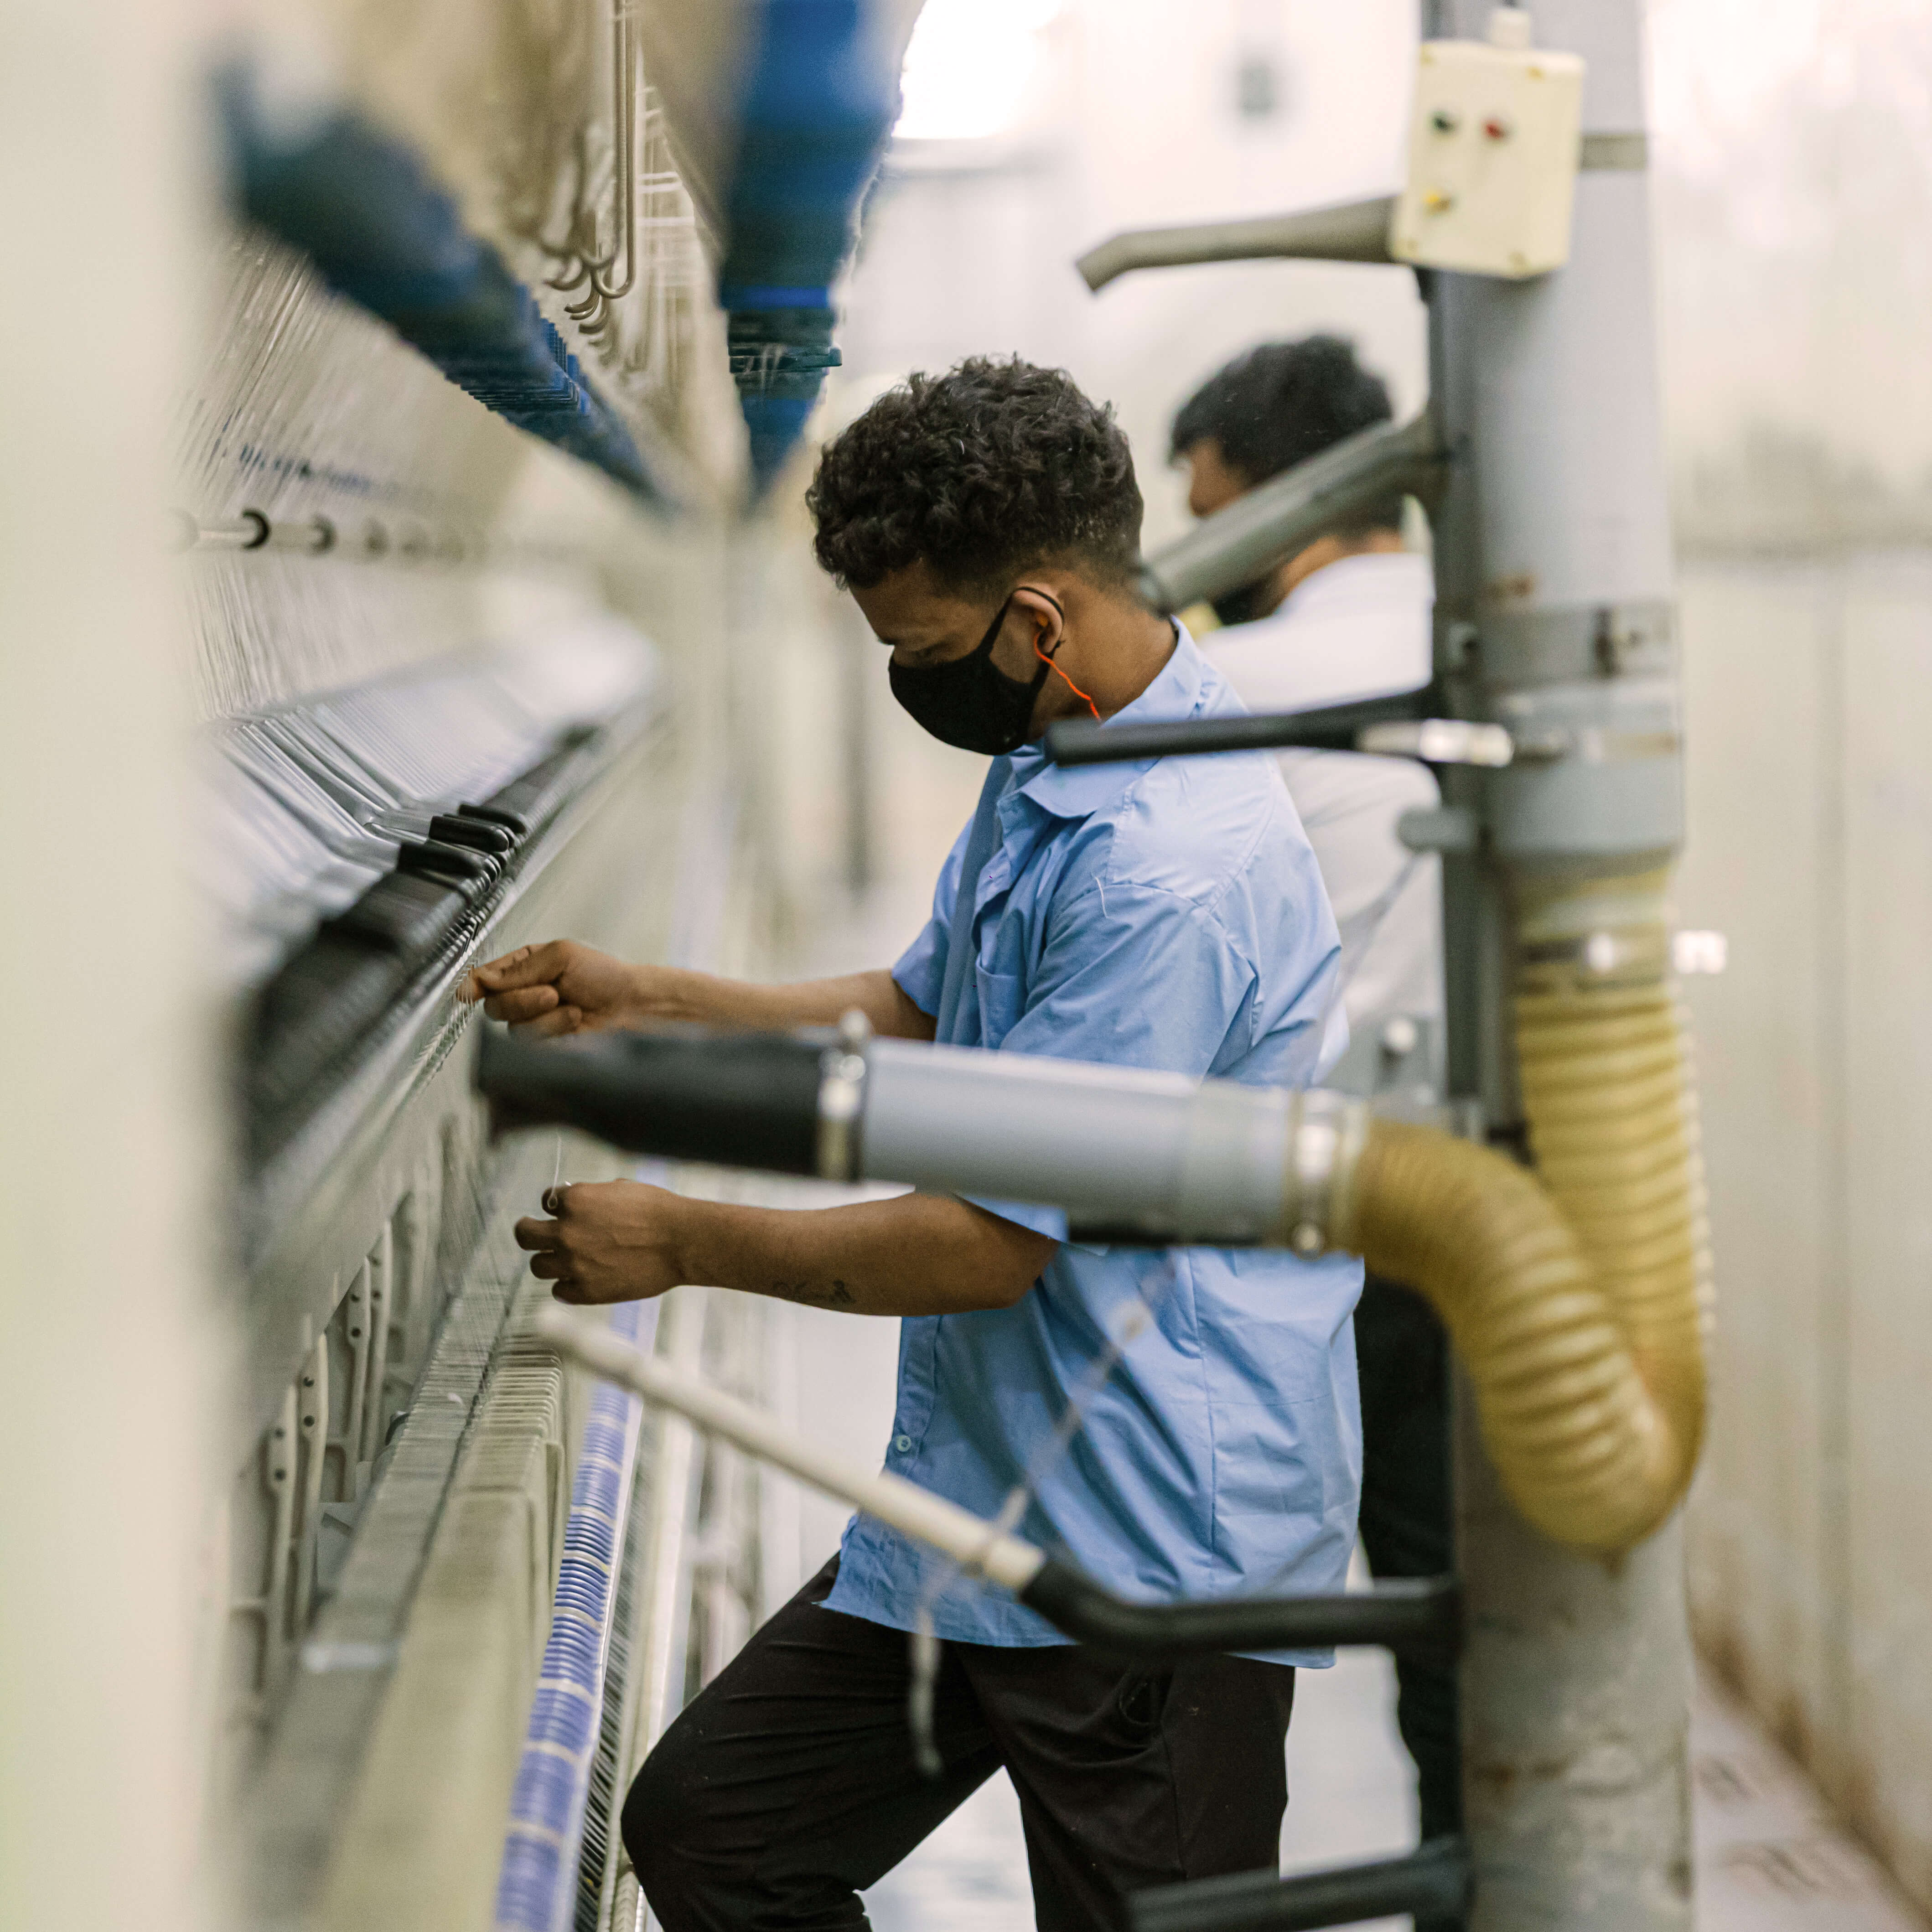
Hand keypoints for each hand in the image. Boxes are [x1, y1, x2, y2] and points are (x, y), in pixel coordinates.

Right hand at [462, 940, 654, 1036]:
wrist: (632, 1005)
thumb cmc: (604, 975)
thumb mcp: (561, 955)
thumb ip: (520, 967)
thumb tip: (483, 978)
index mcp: (523, 967)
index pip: (484, 977)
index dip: (474, 985)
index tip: (471, 990)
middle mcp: (524, 995)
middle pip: (493, 1006)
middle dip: (522, 1000)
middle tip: (552, 993)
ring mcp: (533, 1021)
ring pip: (512, 1026)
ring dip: (544, 1016)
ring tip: (571, 1007)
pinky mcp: (544, 1044)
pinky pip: (532, 1042)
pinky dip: (554, 1030)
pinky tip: (574, 1022)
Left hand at [514, 1180, 689, 1304]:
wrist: (682, 1242)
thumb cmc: (658, 1211)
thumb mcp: (620, 1189)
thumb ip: (590, 1196)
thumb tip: (573, 1203)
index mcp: (575, 1201)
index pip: (545, 1200)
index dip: (554, 1205)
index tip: (560, 1210)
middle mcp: (567, 1232)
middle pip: (525, 1235)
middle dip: (527, 1231)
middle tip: (530, 1232)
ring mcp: (574, 1264)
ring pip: (538, 1266)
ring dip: (548, 1261)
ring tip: (558, 1260)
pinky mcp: (586, 1291)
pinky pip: (559, 1291)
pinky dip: (566, 1285)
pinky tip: (578, 1279)